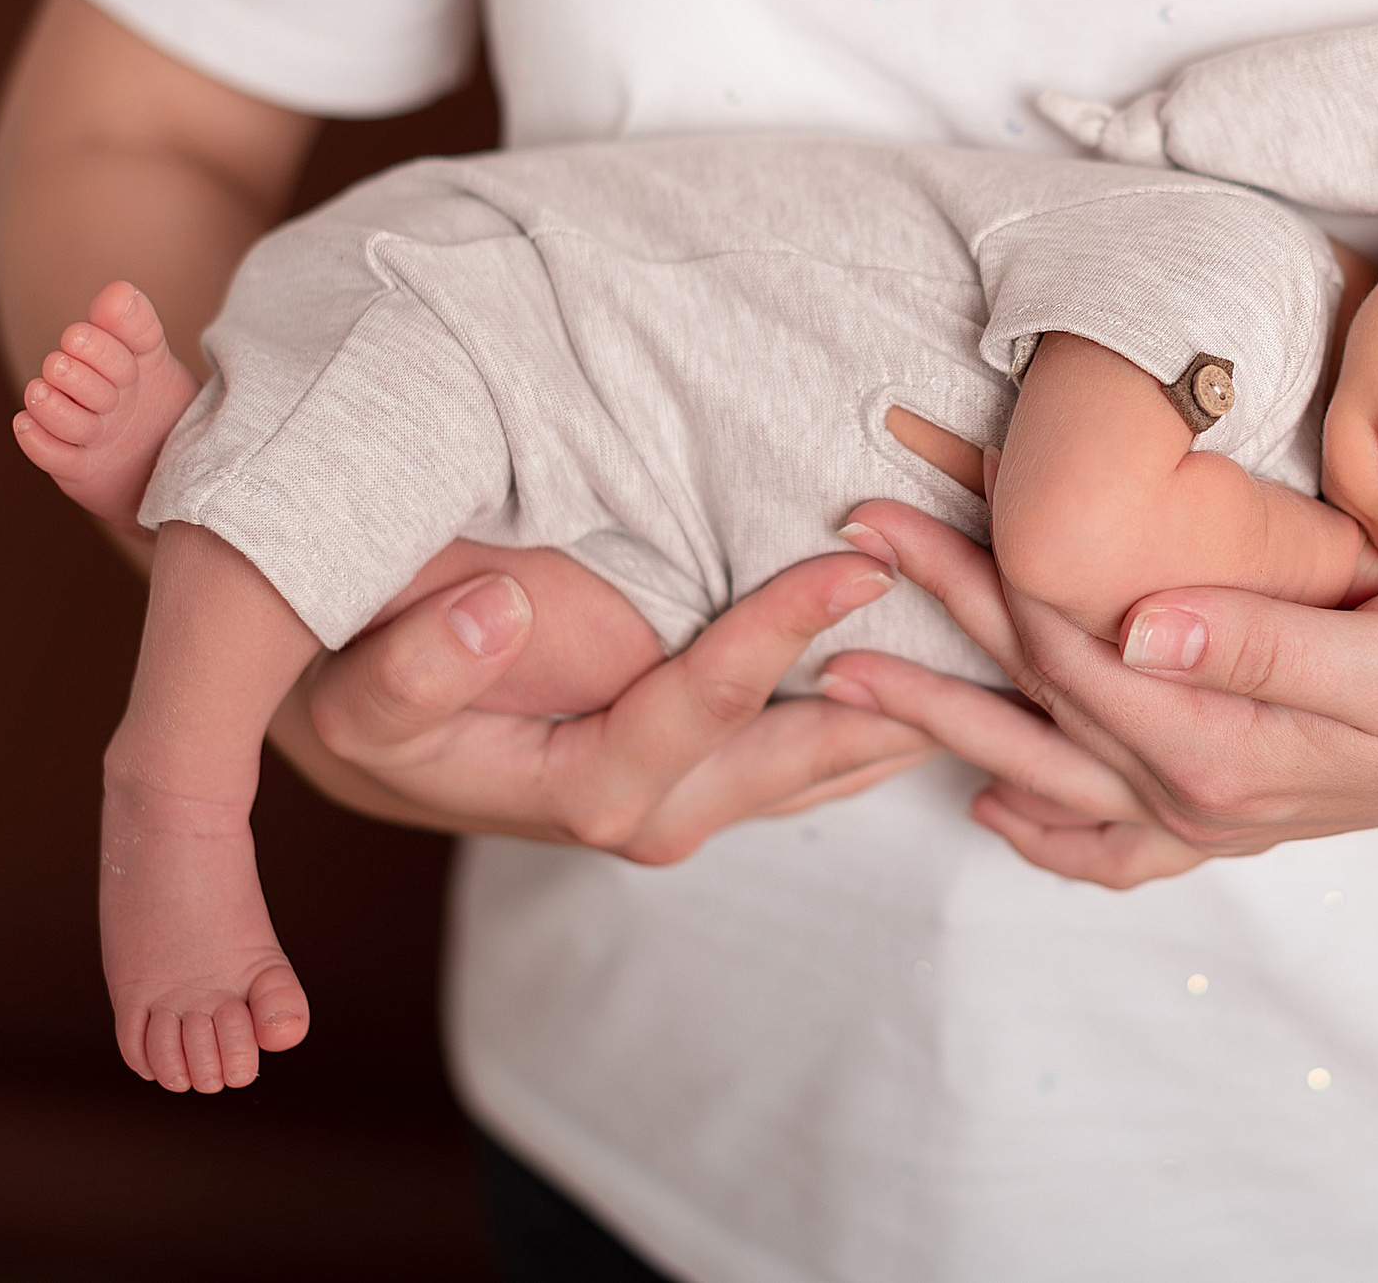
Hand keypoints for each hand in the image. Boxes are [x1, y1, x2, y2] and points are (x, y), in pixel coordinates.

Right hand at [270, 549, 941, 863]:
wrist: (381, 735)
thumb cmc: (369, 696)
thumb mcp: (362, 688)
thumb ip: (422, 663)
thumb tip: (498, 612)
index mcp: (591, 788)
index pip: (703, 707)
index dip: (775, 636)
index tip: (851, 566)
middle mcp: (664, 810)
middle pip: (810, 752)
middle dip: (902, 688)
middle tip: (994, 620)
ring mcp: (703, 797)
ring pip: (838, 760)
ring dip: (922, 707)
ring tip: (1015, 641)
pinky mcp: (722, 773)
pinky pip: (827, 744)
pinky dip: (895, 704)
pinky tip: (966, 658)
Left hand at [820, 502, 1377, 874]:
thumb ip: (1261, 639)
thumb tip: (1137, 619)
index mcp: (1219, 742)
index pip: (1062, 647)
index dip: (970, 576)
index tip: (891, 511)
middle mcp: (1197, 791)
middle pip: (1035, 697)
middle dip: (933, 622)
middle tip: (845, 548)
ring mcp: (1212, 814)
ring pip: (1050, 771)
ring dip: (948, 722)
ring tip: (849, 685)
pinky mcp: (1237, 814)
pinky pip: (1119, 847)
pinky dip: (1051, 833)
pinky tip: (998, 811)